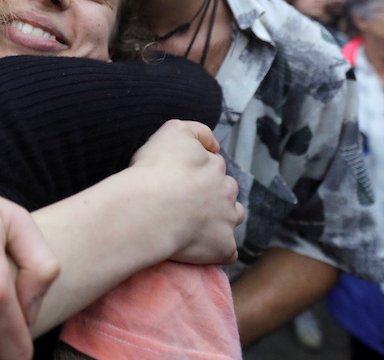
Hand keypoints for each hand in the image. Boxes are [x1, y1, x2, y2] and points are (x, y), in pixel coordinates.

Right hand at [130, 120, 242, 264]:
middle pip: (227, 192)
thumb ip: (197, 131)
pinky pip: (227, 251)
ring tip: (197, 225)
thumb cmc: (156, 169)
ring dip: (222, 220)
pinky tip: (200, 248)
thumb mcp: (173, 131)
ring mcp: (227, 221)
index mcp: (215, 167)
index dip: (198, 171)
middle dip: (214, 194)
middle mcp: (226, 192)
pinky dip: (217, 249)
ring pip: (233, 219)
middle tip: (188, 201)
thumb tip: (214, 145)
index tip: (182, 178)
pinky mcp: (223, 247)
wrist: (150, 208)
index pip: (214, 165)